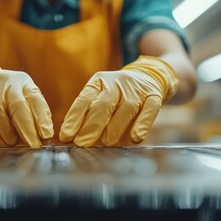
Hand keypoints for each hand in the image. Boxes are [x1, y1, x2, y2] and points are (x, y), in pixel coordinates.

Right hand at [0, 57, 52, 147]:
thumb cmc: (8, 94)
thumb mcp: (25, 94)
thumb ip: (36, 111)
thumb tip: (46, 134)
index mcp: (23, 82)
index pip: (35, 99)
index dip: (42, 118)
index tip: (47, 135)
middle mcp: (7, 85)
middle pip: (18, 105)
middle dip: (27, 127)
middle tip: (34, 144)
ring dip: (7, 131)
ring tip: (13, 142)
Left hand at [59, 56, 178, 146]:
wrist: (147, 77)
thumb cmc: (116, 95)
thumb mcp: (99, 97)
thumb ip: (87, 115)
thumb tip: (71, 138)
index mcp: (98, 82)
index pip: (84, 100)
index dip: (74, 118)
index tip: (66, 136)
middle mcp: (116, 83)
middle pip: (103, 104)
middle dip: (91, 125)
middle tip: (82, 143)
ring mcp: (136, 89)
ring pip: (126, 108)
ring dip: (115, 127)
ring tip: (106, 142)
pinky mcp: (153, 96)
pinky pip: (149, 110)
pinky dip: (142, 124)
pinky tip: (135, 138)